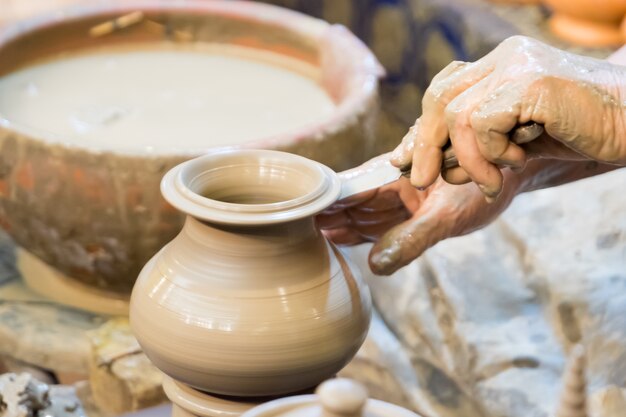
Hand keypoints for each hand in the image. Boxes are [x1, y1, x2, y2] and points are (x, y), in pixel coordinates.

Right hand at [318, 168, 521, 274]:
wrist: (510, 173)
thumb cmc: (484, 187)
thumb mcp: (449, 216)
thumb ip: (414, 239)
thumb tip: (377, 266)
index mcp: (396, 174)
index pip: (349, 187)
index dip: (324, 200)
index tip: (298, 212)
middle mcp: (391, 184)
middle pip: (348, 201)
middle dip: (324, 214)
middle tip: (292, 230)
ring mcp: (398, 199)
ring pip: (358, 212)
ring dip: (336, 224)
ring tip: (307, 236)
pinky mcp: (407, 213)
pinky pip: (375, 223)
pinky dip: (356, 232)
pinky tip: (337, 238)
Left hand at [392, 36, 625, 200]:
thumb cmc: (579, 133)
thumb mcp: (516, 137)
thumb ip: (477, 142)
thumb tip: (428, 163)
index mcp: (500, 64)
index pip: (442, 91)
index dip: (421, 129)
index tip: (405, 161)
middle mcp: (504, 57)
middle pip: (439, 99)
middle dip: (425, 145)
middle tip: (424, 181)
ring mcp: (518, 65)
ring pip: (458, 116)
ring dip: (468, 160)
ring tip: (491, 180)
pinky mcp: (531, 81)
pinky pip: (483, 123)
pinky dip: (491, 152)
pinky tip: (518, 159)